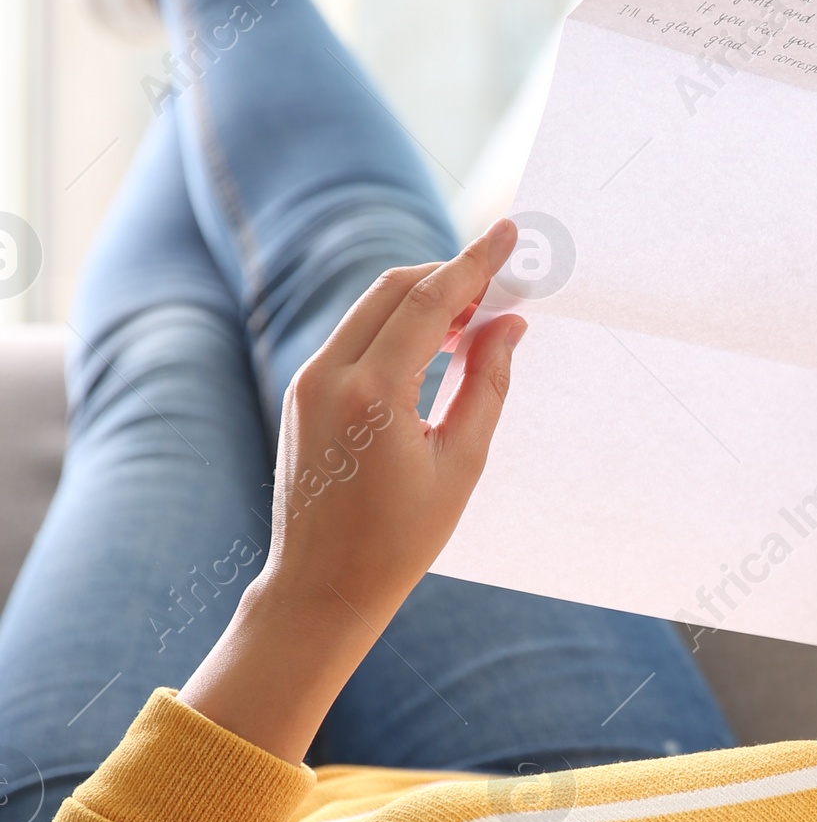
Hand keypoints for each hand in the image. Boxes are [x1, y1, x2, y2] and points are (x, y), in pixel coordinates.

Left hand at [180, 221, 525, 760]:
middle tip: (501, 284)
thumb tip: (509, 324)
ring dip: (424, 300)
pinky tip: (435, 347)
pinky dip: (398, 327)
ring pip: (373, 308)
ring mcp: (308, 382)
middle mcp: (328, 374)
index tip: (509, 233)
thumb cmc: (398, 540)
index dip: (475, 262)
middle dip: (449, 275)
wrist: (321, 588)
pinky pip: (356, 336)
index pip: (430, 300)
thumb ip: (487, 383)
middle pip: (395, 288)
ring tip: (476, 318)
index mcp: (371, 392)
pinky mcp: (302, 394)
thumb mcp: (460, 464)